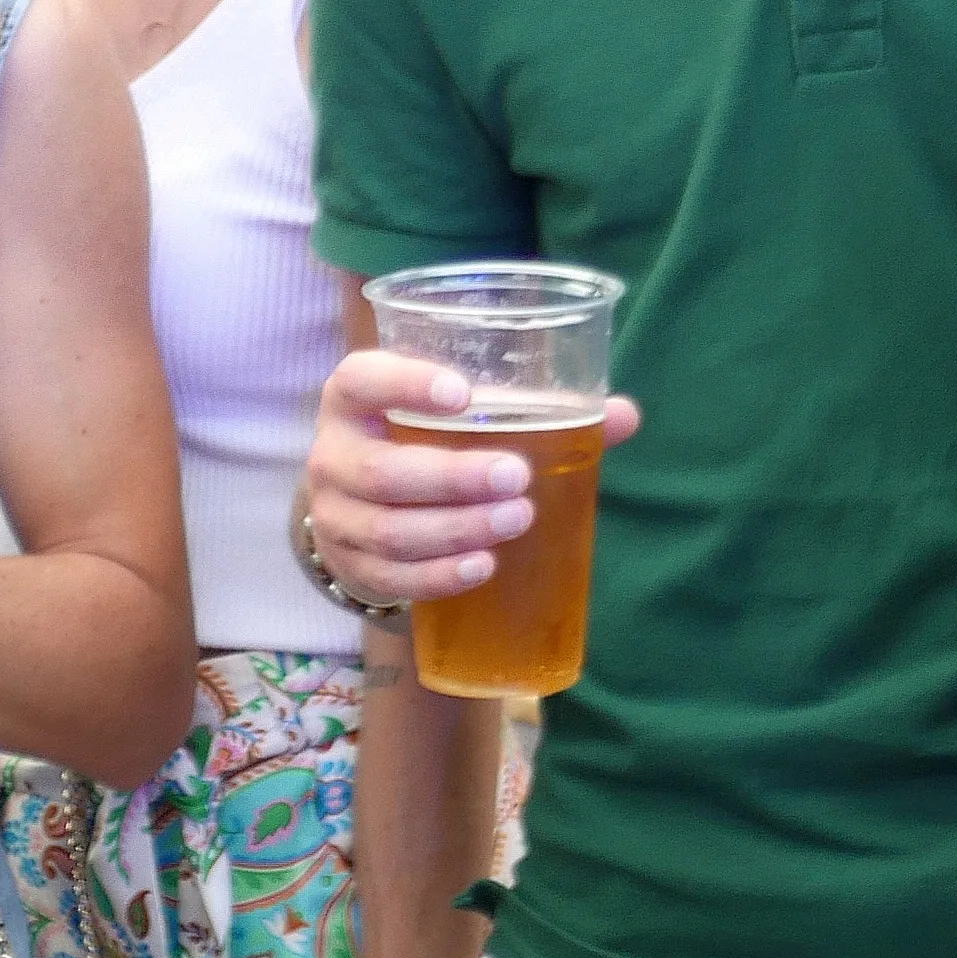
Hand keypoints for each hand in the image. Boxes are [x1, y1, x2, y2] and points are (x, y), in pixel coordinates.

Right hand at [300, 349, 644, 608]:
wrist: (360, 507)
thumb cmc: (420, 442)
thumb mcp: (455, 416)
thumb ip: (534, 410)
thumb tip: (624, 416)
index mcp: (352, 397)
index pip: (362, 380)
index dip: (405, 384)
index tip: (463, 394)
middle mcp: (332, 453)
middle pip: (382, 470)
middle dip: (453, 477)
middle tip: (516, 476)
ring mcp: (334, 515)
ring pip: (390, 529)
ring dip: (456, 528)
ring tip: (515, 519)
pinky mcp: (349, 565)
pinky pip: (391, 577)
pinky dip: (439, 575)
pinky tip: (483, 565)